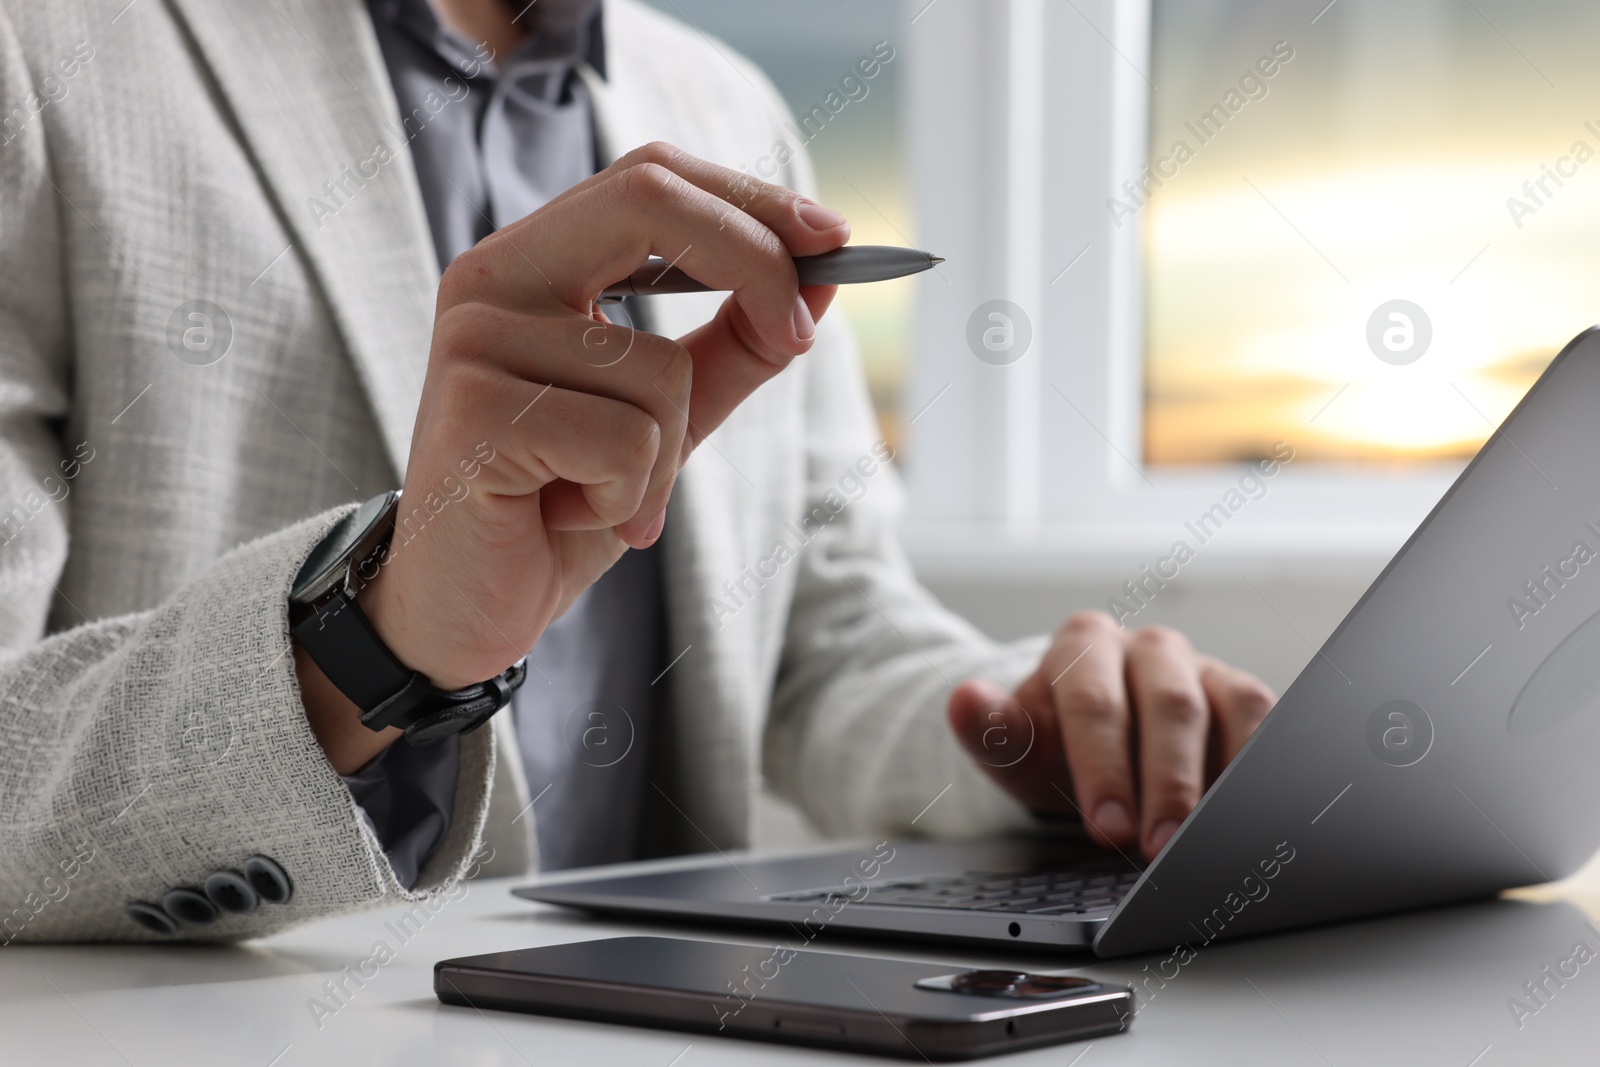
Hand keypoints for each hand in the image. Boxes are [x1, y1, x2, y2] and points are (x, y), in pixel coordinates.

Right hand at [298, 142, 849, 772]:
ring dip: (666, 457)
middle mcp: (492, 277)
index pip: (652, 178)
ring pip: (658, 368)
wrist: (468, 608)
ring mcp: (475, 340)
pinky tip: (568, 515)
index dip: (751, 201)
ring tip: (602, 494)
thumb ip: (734, 345)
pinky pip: (625, 441)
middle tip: (799, 336)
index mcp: (534, 260)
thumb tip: (820, 278)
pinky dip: (629, 498)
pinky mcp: (474, 411)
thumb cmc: (561, 503)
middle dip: (754, 262)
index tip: (834, 238)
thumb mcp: (670, 417)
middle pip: (649, 201)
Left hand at [946, 612, 1275, 860]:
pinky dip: (1262, 767)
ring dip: (1225, 777)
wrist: (1087, 741)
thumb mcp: (1013, 746)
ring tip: (1214, 839)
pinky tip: (1252, 814)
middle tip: (1160, 847)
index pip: (1095, 703)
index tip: (1107, 827)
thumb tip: (963, 699)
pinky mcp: (1240, 695)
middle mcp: (1147, 647)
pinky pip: (1265, 722)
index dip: (1103, 768)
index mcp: (1083, 643)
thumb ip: (989, 729)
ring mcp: (1200, 667)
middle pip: (1168, 706)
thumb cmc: (1052, 744)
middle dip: (1166, 782)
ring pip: (1229, 708)